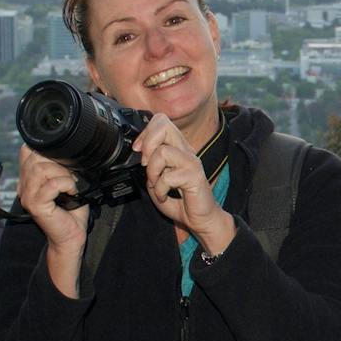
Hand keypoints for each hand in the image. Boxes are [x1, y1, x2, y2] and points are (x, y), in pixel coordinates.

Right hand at [17, 147, 90, 297]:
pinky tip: (72, 191)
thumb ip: (61, 164)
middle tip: (70, 176)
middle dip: (57, 161)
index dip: (46, 150)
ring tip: (71, 184)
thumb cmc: (71, 210)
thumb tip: (69, 148)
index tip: (63, 162)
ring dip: (62, 173)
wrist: (71, 235)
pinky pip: (50, 186)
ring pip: (40, 169)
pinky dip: (65, 184)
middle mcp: (24, 185)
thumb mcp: (66, 181)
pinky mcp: (36, 206)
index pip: (27, 150)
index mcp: (27, 178)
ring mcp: (27, 196)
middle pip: (34, 157)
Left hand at [134, 116, 236, 255]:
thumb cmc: (182, 201)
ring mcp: (191, 162)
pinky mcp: (194, 176)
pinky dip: (160, 189)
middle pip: (163, 125)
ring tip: (156, 184)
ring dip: (152, 171)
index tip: (138, 150)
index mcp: (178, 148)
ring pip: (162, 152)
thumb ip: (150, 164)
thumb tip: (139, 152)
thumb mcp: (158, 179)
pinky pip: (168, 177)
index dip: (145, 132)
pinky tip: (164, 196)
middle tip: (145, 163)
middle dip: (147, 143)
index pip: (161, 121)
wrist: (201, 219)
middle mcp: (186, 150)